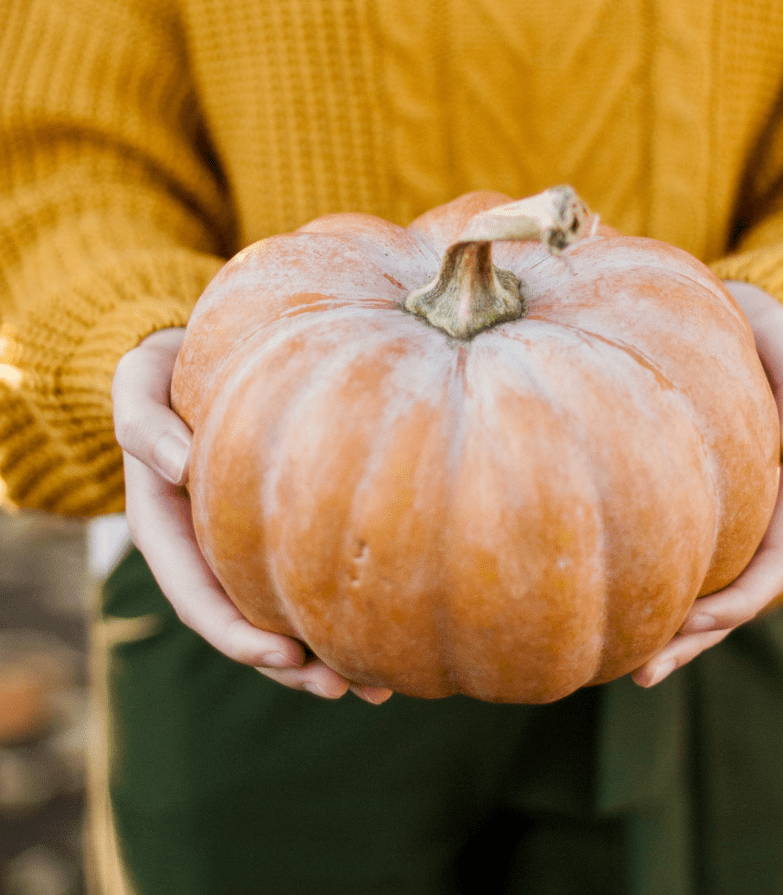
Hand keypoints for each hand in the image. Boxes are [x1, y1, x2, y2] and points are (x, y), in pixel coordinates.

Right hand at [112, 328, 391, 704]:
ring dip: (320, 656)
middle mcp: (203, 544)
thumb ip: (143, 422)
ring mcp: (239, 540)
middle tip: (344, 686)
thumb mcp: (138, 383)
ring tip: (377, 685)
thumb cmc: (163, 366)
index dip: (235, 632)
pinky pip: (303, 572)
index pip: (196, 595)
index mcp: (164, 524)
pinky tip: (387, 630)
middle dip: (289, 665)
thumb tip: (180, 465)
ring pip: (278, 611)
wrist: (192, 353)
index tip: (282, 654)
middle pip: (243, 621)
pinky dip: (337, 606)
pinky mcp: (277, 523)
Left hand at [632, 281, 782, 687]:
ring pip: (696, 584)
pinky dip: (640, 585)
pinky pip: (662, 550)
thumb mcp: (780, 339)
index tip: (698, 621)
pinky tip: (602, 608)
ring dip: (668, 631)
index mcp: (781, 485)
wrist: (703, 304)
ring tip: (622, 669)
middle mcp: (749, 507)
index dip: (742, 600)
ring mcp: (713, 507)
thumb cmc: (745, 319)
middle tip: (643, 671)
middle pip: (733, 593)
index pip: (773, 561)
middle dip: (694, 637)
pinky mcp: (673, 495)